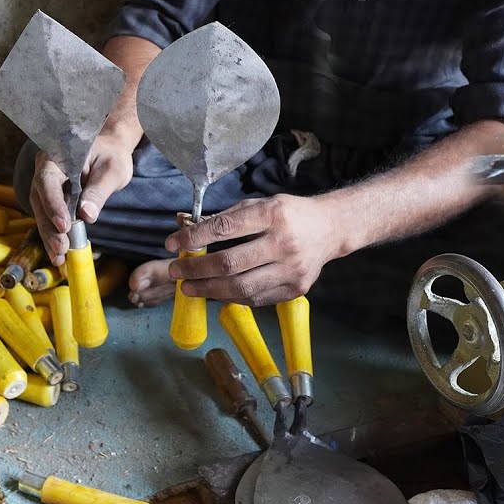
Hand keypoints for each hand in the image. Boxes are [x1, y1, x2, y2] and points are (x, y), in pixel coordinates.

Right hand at [30, 129, 136, 264]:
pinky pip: (49, 217)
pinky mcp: (52, 199)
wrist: (109, 150)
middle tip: (61, 248)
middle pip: (39, 200)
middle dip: (49, 227)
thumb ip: (99, 190)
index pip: (48, 179)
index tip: (64, 225)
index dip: (53, 203)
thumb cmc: (112, 155)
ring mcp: (46, 185)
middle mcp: (46, 169)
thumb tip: (87, 215)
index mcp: (57, 155)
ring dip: (49, 236)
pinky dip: (54, 235)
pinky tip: (59, 254)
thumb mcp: (113, 170)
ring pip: (41, 212)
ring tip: (59, 257)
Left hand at [165, 194, 347, 305]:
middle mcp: (284, 243)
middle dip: (196, 270)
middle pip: (230, 264)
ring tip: (189, 287)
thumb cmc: (290, 214)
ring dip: (208, 290)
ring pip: (241, 288)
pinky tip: (216, 292)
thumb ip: (229, 218)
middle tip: (176, 272)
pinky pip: (256, 298)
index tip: (172, 245)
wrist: (331, 228)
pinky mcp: (296, 289)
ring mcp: (292, 269)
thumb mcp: (261, 204)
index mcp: (273, 214)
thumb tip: (190, 234)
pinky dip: (231, 297)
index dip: (194, 238)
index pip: (225, 228)